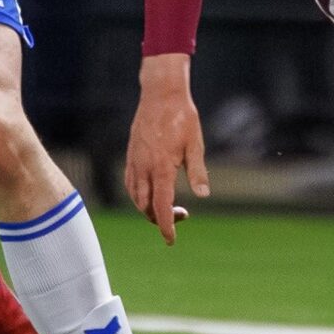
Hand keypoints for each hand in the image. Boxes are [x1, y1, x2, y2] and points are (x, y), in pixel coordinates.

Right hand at [125, 54, 208, 244]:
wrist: (160, 93)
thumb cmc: (182, 117)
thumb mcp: (195, 143)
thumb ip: (197, 171)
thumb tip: (203, 195)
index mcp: (161, 167)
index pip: (160, 206)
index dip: (166, 226)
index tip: (171, 239)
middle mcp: (144, 167)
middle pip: (145, 206)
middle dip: (159, 218)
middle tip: (181, 215)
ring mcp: (134, 161)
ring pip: (135, 196)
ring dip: (148, 208)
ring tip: (166, 207)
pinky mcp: (131, 155)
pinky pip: (130, 183)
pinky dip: (138, 195)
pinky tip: (151, 193)